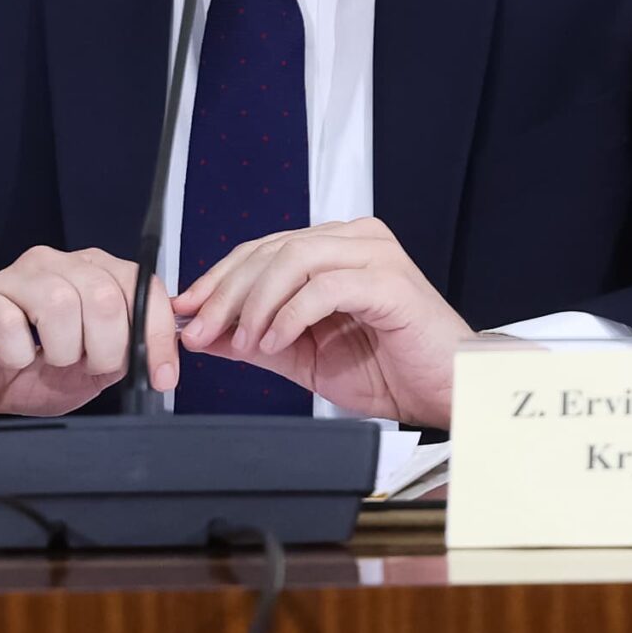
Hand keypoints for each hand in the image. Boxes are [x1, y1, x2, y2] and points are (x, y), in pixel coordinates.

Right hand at [0, 246, 176, 425]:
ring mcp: (14, 278)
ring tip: (48, 362)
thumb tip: (161, 355)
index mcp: (92, 273)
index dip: (157, 334)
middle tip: (86, 368)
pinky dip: (19, 353)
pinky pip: (9, 322)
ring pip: (59, 303)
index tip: (162, 376)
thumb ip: (126, 353)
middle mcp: (56, 265)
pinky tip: (14, 360)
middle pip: (103, 296)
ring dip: (62, 350)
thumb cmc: (31, 367)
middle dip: (106, 348)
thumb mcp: (92, 368)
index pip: (141, 285)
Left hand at [171, 218, 473, 426]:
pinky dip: (291, 314)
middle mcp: (355, 240)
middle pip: (272, 249)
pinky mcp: (389, 282)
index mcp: (336, 248)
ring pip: (294, 258)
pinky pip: (324, 287)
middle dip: (227, 292)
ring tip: (243, 341)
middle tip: (200, 329)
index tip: (186, 309)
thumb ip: (256, 339)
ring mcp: (374, 256)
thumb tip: (204, 333)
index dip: (220, 277)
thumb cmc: (388, 370)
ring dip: (257, 303)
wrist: (445, 392)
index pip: (263, 248)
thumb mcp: (304, 357)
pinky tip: (276, 340)